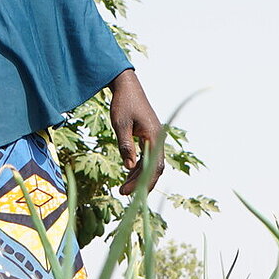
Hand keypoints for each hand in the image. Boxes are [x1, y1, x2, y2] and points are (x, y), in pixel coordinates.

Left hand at [108, 68, 164, 194]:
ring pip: (151, 163)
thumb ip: (126, 146)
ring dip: (139, 176)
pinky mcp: (149, 136)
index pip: (153, 167)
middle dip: (140, 183)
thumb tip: (129, 167)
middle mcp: (158, 139)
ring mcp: (154, 138)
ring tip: (124, 187)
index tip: (127, 191)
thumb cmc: (123, 103)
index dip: (141, 182)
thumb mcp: (121, 125)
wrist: (127, 86)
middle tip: (123, 192)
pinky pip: (147, 156)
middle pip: (154, 168)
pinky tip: (129, 172)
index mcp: (154, 137)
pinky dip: (139, 166)